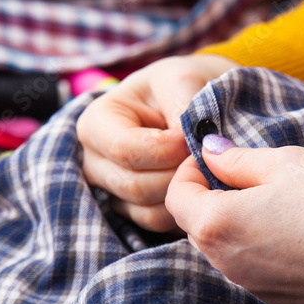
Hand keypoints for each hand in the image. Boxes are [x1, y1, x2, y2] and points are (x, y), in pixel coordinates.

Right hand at [77, 54, 239, 231]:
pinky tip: (200, 185)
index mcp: (95, 124)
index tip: (194, 139)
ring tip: (207, 168)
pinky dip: (185, 210)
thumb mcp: (182, 80)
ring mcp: (111, 191)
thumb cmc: (178, 86)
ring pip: (148, 211)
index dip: (167, 150)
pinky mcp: (132, 211)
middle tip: (209, 158)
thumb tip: (197, 144)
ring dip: (185, 193)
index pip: (125, 150)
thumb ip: (186, 107)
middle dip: (179, 174)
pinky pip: (158, 224)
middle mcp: (94, 162)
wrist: (186, 101)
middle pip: (135, 186)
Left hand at [165, 136, 303, 303]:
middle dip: (210, 197)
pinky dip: (258, 251)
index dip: (190, 171)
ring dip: (234, 224)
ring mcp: (243, 286)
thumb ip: (238, 158)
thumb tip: (209, 151)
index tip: (218, 160)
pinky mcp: (268, 303)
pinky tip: (294, 238)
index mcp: (215, 223)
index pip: (175, 196)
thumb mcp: (287, 164)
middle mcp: (220, 262)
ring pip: (221, 248)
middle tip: (248, 179)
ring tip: (276, 206)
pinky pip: (248, 270)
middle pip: (195, 224)